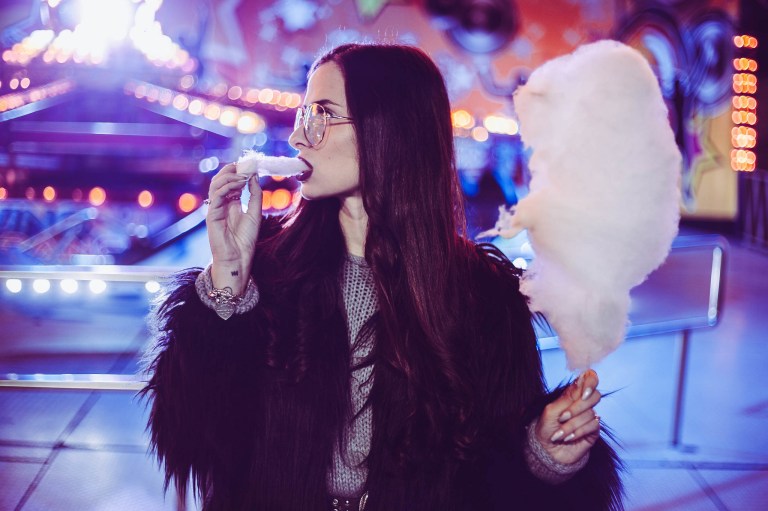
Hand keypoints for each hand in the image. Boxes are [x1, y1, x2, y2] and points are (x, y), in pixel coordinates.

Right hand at [205, 163, 262, 290]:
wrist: (238, 258)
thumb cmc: (245, 240)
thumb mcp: (256, 213)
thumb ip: (255, 195)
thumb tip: (254, 176)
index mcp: (231, 203)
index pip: (231, 182)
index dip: (239, 172)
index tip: (250, 165)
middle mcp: (221, 204)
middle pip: (221, 181)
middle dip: (232, 171)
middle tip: (244, 164)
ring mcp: (215, 209)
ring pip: (216, 185)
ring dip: (229, 177)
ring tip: (242, 174)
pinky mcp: (211, 215)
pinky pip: (216, 196)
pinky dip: (227, 187)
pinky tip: (238, 184)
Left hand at [534, 369, 601, 464]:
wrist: (547, 451)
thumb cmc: (546, 428)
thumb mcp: (551, 411)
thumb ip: (566, 397)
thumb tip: (581, 380)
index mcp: (573, 394)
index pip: (590, 378)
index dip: (591, 382)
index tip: (583, 393)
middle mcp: (583, 404)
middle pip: (595, 396)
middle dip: (577, 408)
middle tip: (562, 417)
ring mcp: (590, 417)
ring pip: (590, 414)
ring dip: (571, 425)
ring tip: (559, 433)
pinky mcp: (593, 431)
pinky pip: (593, 426)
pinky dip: (578, 432)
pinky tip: (568, 438)